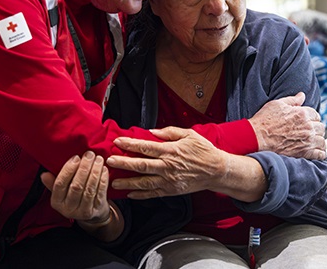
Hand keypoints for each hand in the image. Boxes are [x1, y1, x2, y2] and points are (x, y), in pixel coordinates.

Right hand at [40, 151, 109, 222]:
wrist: (91, 215)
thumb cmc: (73, 197)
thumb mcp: (61, 192)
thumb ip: (53, 183)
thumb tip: (44, 175)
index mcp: (57, 202)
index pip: (60, 184)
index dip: (68, 170)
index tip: (76, 157)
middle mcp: (68, 209)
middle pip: (76, 186)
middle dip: (84, 168)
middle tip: (89, 154)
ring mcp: (83, 211)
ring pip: (89, 189)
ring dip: (94, 172)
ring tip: (98, 159)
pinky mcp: (96, 210)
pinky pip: (100, 192)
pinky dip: (103, 179)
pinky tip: (103, 169)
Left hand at [106, 126, 227, 198]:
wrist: (217, 171)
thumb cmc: (203, 150)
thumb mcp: (189, 134)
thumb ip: (169, 132)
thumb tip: (151, 132)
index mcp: (171, 151)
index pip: (146, 147)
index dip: (130, 144)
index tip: (117, 142)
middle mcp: (168, 166)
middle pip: (141, 165)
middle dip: (123, 163)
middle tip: (109, 161)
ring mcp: (169, 180)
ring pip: (144, 183)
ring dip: (128, 183)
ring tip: (114, 182)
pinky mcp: (172, 190)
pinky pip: (153, 194)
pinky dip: (140, 195)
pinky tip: (130, 194)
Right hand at [248, 92, 325, 159]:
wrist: (257, 137)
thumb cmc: (264, 120)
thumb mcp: (277, 104)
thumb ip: (292, 100)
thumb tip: (302, 95)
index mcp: (302, 113)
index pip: (316, 115)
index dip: (312, 117)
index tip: (308, 121)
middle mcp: (307, 127)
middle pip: (321, 127)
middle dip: (316, 128)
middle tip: (310, 131)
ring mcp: (307, 140)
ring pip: (322, 140)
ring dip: (319, 140)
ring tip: (314, 141)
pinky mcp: (304, 152)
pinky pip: (320, 154)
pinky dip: (320, 153)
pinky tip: (316, 151)